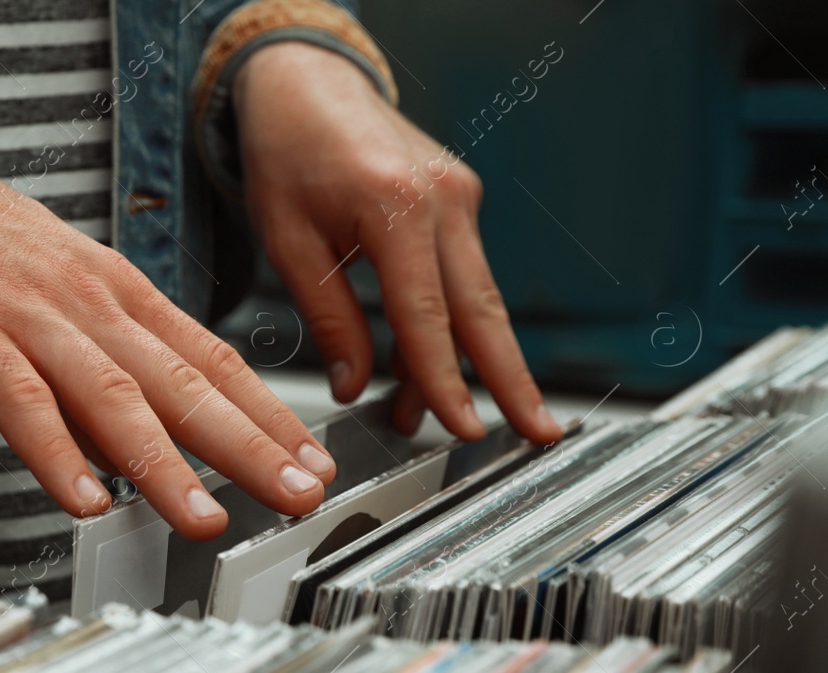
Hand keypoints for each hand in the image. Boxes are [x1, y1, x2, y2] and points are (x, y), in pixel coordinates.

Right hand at [0, 118, 337, 539]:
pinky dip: (55, 454)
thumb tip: (143, 435)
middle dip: (251, 445)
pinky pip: (21, 403)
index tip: (315, 459)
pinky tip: (83, 501)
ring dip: (165, 464)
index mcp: (121, 292)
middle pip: (184, 382)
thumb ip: (106, 359)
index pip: (214, 359)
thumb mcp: (63, 288)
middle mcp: (91, 304)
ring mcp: (32, 320)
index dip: (270, 415)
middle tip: (301, 493)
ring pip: (113, 398)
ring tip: (204, 518)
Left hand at [234, 42, 561, 443]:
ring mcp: (458, 196)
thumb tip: (355, 384)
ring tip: (451, 419)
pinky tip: (427, 367)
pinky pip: (461, 275)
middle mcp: (442, 198)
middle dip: (512, 380)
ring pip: (476, 298)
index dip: (445, 380)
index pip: (427, 315)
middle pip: (483, 309)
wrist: (307, 83)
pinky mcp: (458, 199)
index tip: (464, 428)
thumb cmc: (288, 151)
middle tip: (539, 434)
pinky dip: (450, 324)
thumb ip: (328, 317)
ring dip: (469, 362)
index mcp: (394, 205)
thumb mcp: (287, 241)